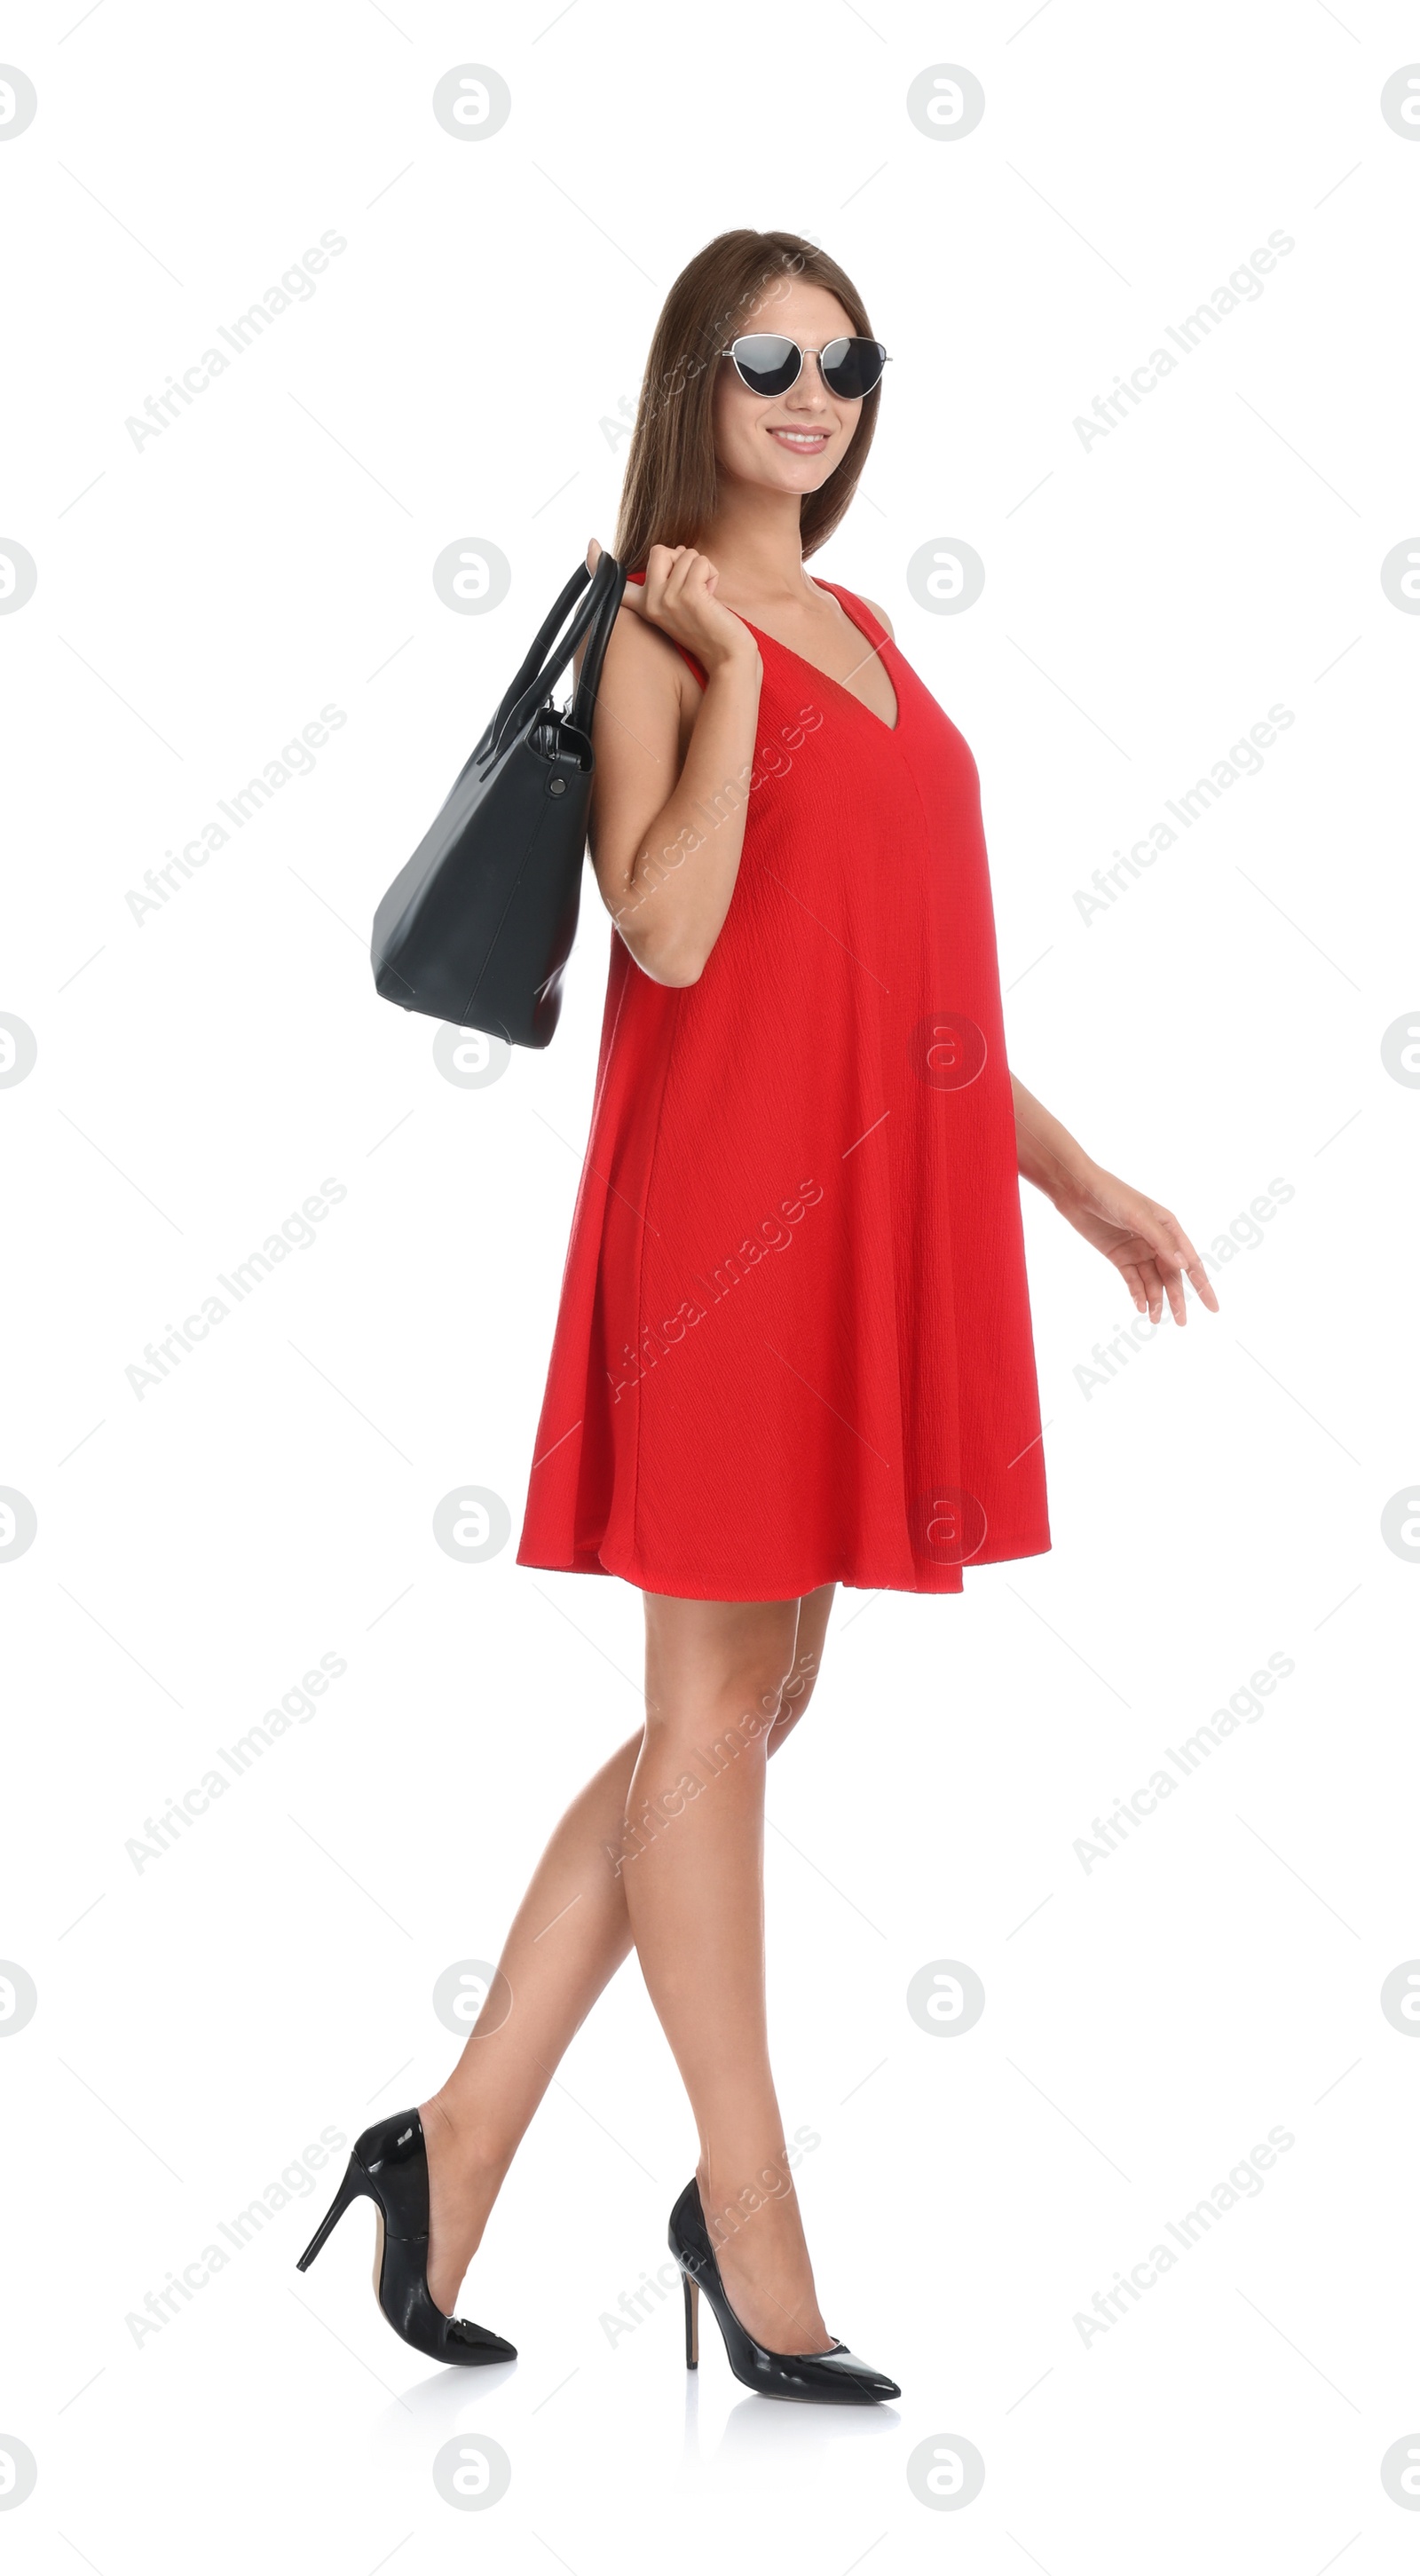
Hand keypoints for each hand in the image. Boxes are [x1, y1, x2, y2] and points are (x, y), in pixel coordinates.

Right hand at [589, 537, 756, 673]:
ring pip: (685, 554)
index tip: (591, 545)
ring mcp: (667, 599)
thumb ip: (668, 581)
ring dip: (702, 568)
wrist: (726, 655)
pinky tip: (712, 595)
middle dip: (682, 559)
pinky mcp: (688, 595)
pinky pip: (700, 561)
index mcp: (645, 606)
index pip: (616, 584)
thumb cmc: (708, 629)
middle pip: (659, 550)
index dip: (597, 563)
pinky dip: (712, 573)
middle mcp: (651, 602)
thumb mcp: (679, 605)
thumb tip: (674, 550)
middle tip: (692, 586)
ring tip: (705, 594)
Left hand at [1054, 1166, 1219, 1324]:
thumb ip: (1161, 1241)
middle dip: (1177, 1299)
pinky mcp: (1120, 1257)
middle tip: (1181, 1322)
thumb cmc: (1112, 1195)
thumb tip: (1184, 1266)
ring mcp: (1138, 1250)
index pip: (1190, 1261)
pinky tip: (1140, 1307)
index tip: (1213, 1308)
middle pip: (1171, 1276)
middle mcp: (1157, 1241)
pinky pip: (1133, 1280)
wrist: (1077, 1190)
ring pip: (1152, 1281)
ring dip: (1155, 1300)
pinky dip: (1137, 1293)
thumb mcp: (1138, 1216)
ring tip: (1153, 1319)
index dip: (1203, 1285)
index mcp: (1169, 1227)